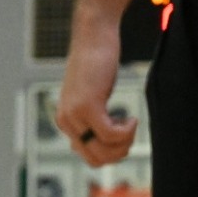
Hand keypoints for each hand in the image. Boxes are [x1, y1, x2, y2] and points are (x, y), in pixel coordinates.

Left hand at [57, 14, 138, 166]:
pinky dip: (126, 131)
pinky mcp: (87, 106)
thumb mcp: (93, 97)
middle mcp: (66, 122)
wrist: (93, 36)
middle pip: (97, 160)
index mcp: (66, 123)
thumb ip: (92, 119)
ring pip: (104, 150)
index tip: (123, 135)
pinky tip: (132, 118)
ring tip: (131, 123)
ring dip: (125, 142)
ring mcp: (75, 116)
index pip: (89, 157)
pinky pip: (109, 134)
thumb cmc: (97, 64)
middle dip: (120, 152)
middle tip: (131, 131)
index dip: (112, 152)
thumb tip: (102, 143)